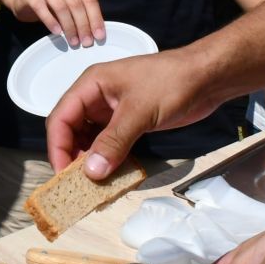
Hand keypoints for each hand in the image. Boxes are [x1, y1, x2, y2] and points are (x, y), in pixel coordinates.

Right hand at [8, 0, 104, 48]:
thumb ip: (82, 11)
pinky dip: (51, 22)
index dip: (95, 18)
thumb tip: (96, 32)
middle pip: (76, 3)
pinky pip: (42, 9)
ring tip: (73, 41)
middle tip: (86, 42)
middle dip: (83, 25)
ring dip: (69, 27)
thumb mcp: (68, 2)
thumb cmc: (50, 3)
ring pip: (61, 7)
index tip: (99, 36)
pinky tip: (57, 33)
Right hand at [44, 48, 221, 176]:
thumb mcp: (139, 111)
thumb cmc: (171, 83)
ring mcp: (112, 111)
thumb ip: (113, 141)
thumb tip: (90, 172)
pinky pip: (110, 144)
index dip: (58, 147)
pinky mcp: (128, 122)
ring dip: (90, 161)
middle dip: (72, 157)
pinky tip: (112, 175)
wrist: (206, 77)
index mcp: (90, 85)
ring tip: (94, 185)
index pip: (60, 118)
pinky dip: (108, 159)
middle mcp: (96, 98)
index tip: (63, 175)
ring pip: (90, 139)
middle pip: (71, 130)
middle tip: (77, 186)